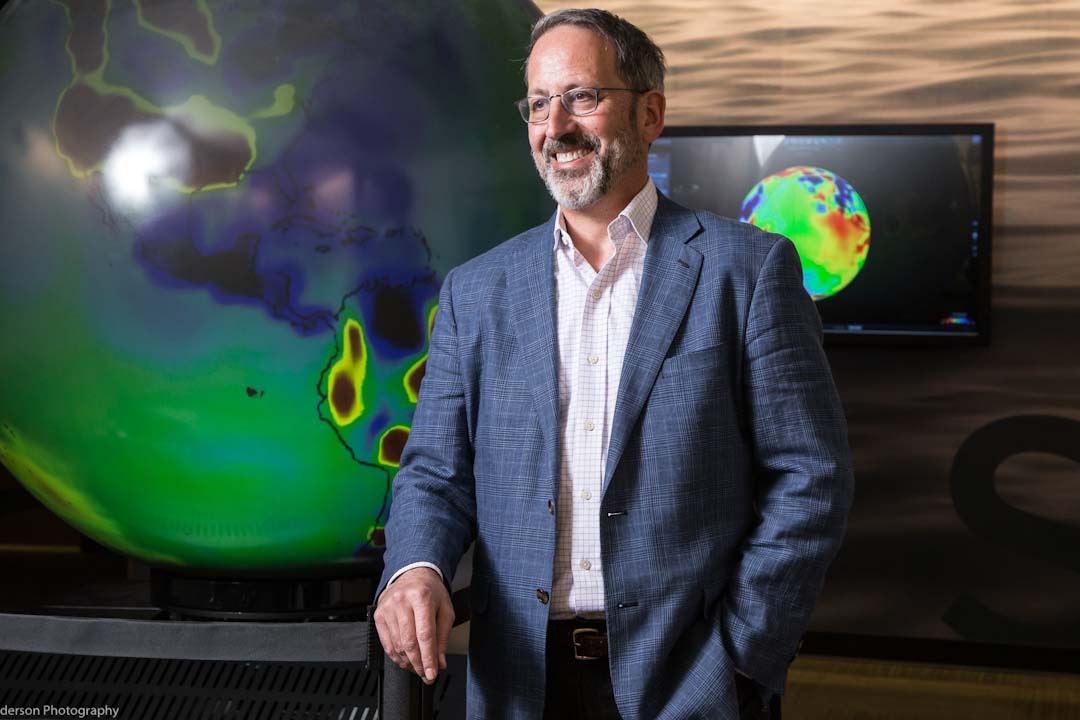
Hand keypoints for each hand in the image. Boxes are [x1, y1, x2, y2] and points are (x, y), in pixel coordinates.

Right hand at [373, 567, 454, 683]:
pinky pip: (386, 643)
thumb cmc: (430, 592)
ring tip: (418, 667)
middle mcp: (402, 601)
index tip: (432, 673)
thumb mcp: (445, 610)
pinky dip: (396, 656)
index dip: (428, 658)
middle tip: (426, 674)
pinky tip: (405, 660)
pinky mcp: (378, 615)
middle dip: (418, 664)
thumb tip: (440, 662)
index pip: (425, 635)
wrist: (413, 574)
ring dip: (408, 662)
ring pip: (397, 645)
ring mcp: (388, 608)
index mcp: (422, 597)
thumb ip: (443, 637)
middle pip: (408, 642)